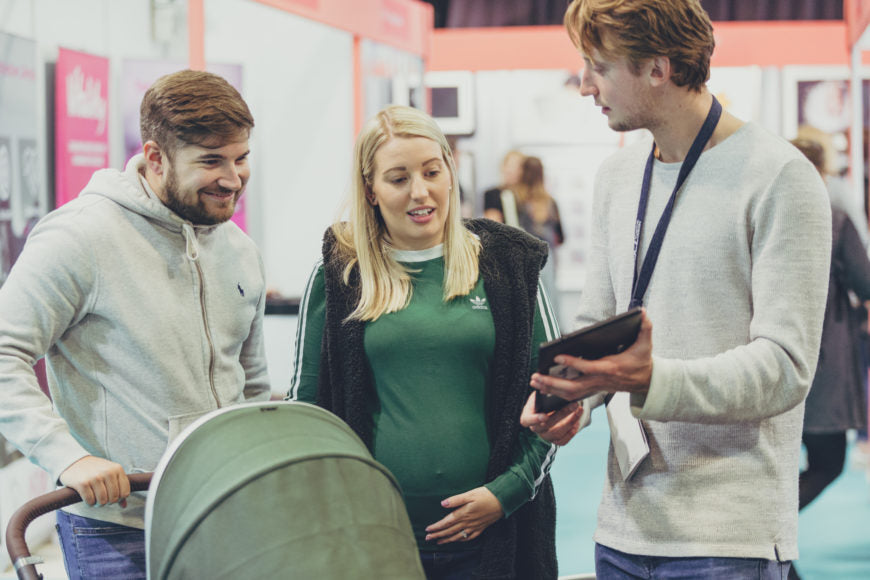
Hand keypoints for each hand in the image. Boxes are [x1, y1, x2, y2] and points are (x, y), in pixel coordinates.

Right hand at [59, 456, 130, 507]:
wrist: (74, 461)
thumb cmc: (95, 469)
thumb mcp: (110, 473)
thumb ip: (119, 487)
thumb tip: (124, 505)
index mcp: (117, 469)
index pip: (125, 493)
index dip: (119, 499)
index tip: (112, 497)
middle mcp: (108, 472)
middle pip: (113, 498)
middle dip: (107, 502)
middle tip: (101, 499)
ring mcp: (95, 477)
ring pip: (102, 501)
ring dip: (98, 504)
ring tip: (95, 499)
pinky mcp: (83, 483)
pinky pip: (90, 501)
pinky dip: (89, 503)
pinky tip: (87, 499)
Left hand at [424, 487, 502, 544]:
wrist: (503, 501)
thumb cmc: (486, 495)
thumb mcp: (470, 494)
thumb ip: (456, 500)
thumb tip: (443, 504)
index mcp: (464, 513)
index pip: (447, 522)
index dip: (437, 527)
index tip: (428, 530)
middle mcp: (468, 522)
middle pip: (450, 531)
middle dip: (438, 535)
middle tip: (428, 538)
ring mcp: (475, 527)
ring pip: (458, 536)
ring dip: (447, 540)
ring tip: (438, 542)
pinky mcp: (481, 528)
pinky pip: (469, 537)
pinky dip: (460, 540)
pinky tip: (456, 541)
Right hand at [520, 392, 583, 445]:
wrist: (549, 408)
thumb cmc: (543, 399)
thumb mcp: (541, 394)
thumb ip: (543, 394)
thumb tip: (549, 390)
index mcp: (527, 416)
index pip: (527, 420)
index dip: (535, 419)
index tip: (545, 416)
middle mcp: (535, 428)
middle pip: (546, 425)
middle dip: (562, 414)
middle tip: (574, 404)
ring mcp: (545, 436)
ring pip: (557, 434)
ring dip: (570, 422)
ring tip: (579, 410)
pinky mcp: (555, 441)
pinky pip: (563, 441)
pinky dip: (571, 432)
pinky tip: (577, 422)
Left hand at [530, 309, 653, 401]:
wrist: (647, 382)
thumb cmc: (642, 361)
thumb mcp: (646, 344)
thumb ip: (646, 328)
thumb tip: (643, 312)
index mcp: (611, 368)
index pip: (588, 368)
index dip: (572, 363)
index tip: (557, 356)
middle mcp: (601, 381)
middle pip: (573, 387)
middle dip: (553, 383)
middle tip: (536, 376)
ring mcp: (596, 387)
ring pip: (570, 394)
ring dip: (551, 389)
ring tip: (534, 382)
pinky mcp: (593, 390)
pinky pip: (573, 396)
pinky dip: (557, 394)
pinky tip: (544, 388)